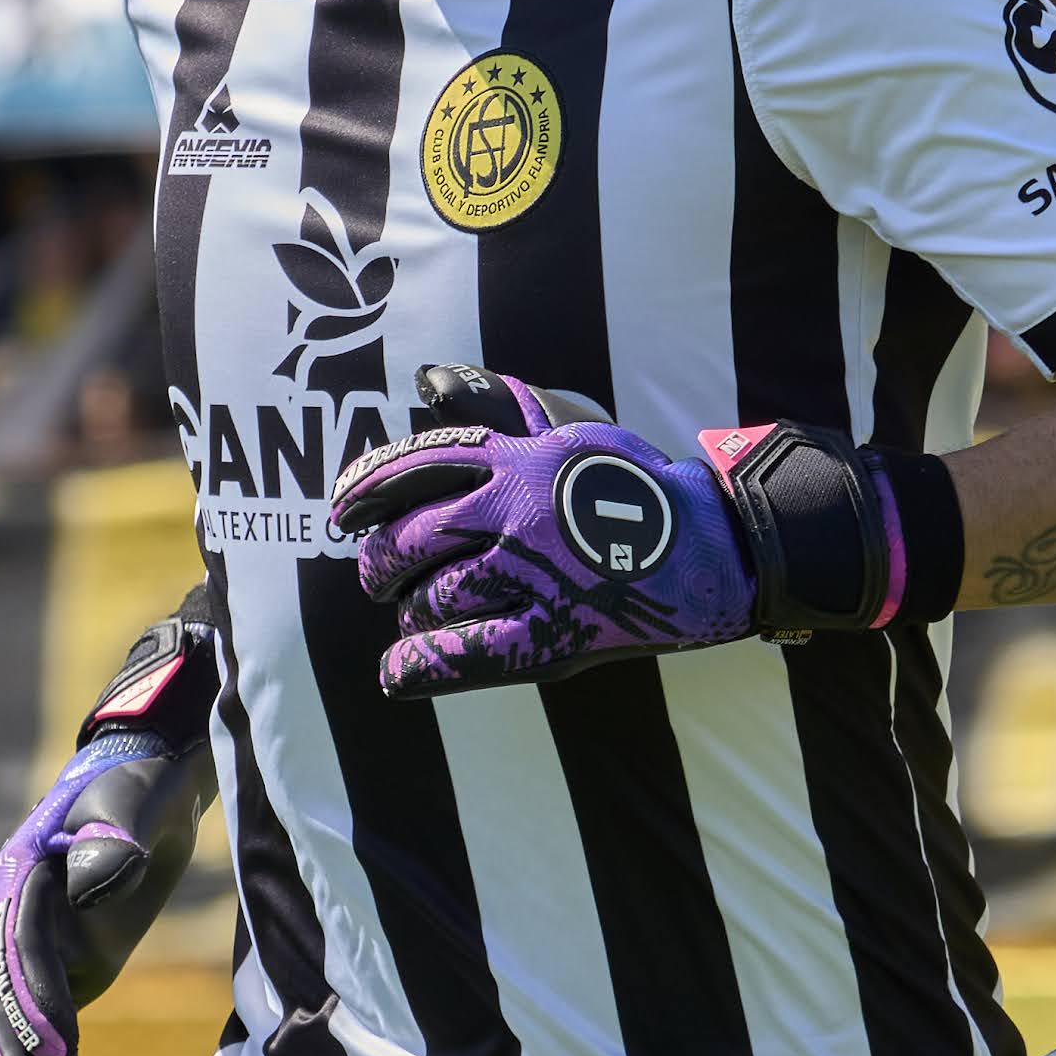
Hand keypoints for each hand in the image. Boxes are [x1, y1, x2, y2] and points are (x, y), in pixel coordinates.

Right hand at [0, 610, 218, 1055]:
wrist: (146, 790)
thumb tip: (92, 880)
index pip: (20, 947)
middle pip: (4, 998)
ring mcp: (33, 952)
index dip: (38, 996)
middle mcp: (11, 920)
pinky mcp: (62, 973)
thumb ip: (112, 836)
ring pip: (19, 1027)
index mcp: (19, 876)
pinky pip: (53, 1031)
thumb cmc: (137, 787)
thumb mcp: (132, 802)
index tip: (65, 1046)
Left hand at [329, 366, 910, 697]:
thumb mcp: (573, 431)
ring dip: (407, 612)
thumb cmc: (641, 485)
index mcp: (518, 459)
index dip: (364, 488)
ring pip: (432, 597)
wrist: (715, 546)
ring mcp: (534, 577)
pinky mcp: (554, 635)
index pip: (415, 465)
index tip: (340, 509)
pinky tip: (395, 674)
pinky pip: (466, 654)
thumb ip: (507, 411)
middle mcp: (516, 512)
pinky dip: (420, 666)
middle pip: (411, 537)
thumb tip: (437, 381)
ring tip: (408, 616)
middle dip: (379, 561)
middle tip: (377, 574)